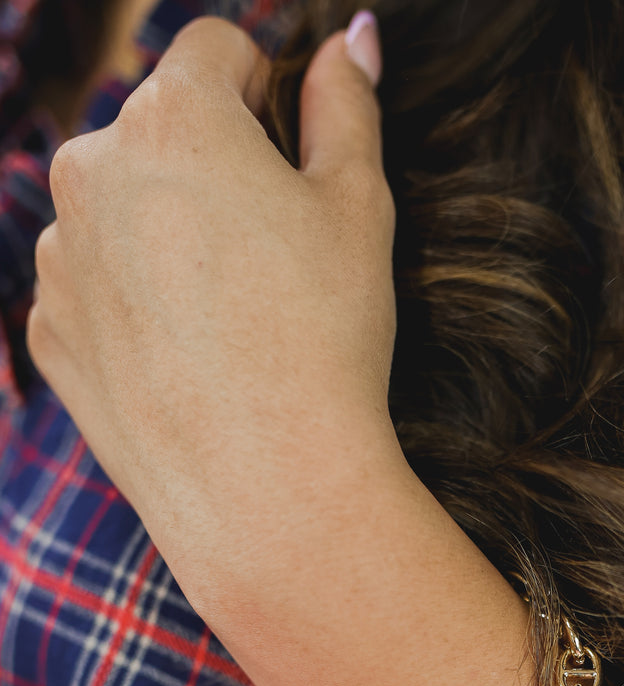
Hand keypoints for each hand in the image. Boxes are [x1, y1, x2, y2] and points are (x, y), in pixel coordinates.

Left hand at [27, 13, 401, 621]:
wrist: (267, 488)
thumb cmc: (325, 341)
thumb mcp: (360, 210)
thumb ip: (346, 109)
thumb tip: (349, 42)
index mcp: (174, 115)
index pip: (215, 49)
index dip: (264, 95)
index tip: (290, 160)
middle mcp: (93, 167)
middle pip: (158, 132)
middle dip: (209, 169)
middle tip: (271, 255)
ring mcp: (60, 254)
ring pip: (120, 213)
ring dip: (164, 237)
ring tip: (231, 319)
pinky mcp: (49, 330)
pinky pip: (94, 291)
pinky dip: (134, 309)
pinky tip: (190, 361)